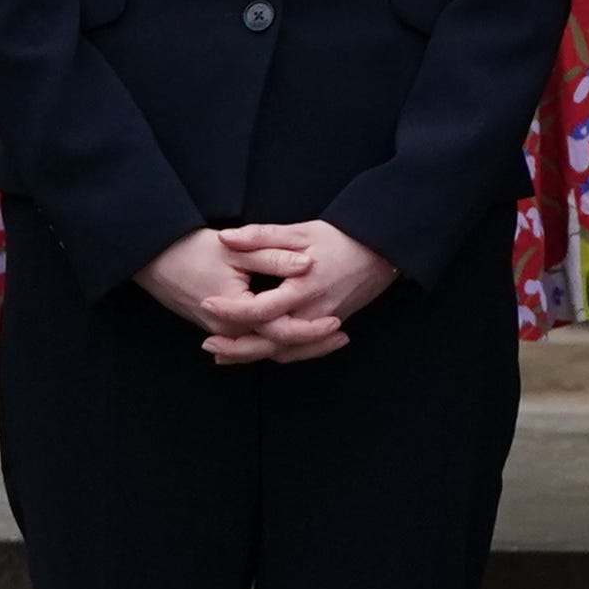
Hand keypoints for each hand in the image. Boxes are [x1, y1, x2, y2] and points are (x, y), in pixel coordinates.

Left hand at [208, 219, 400, 362]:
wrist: (381, 251)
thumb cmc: (341, 239)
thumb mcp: (300, 232)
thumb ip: (261, 236)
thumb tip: (226, 238)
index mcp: (303, 289)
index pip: (261, 309)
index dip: (232, 309)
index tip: (207, 303)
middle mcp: (313, 313)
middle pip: (269, 342)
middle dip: (236, 347)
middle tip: (207, 344)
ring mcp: (322, 324)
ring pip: (283, 351)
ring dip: (252, 356)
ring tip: (223, 354)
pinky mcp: (328, 327)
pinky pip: (300, 350)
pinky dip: (276, 354)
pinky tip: (258, 352)